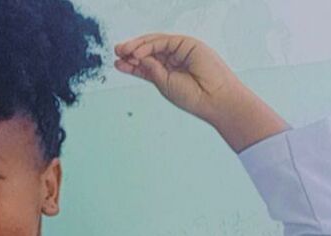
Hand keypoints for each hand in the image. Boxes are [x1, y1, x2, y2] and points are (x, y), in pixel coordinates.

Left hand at [113, 32, 245, 125]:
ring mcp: (180, 50)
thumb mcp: (164, 84)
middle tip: (117, 52)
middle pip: (149, 51)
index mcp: (168, 73)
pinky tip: (137, 54)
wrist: (213, 98)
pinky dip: (149, 46)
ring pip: (154, 43)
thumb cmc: (193, 96)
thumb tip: (138, 58)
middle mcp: (174, 60)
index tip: (117, 63)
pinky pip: (163, 42)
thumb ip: (152, 70)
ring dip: (137, 46)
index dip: (132, 64)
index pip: (147, 65)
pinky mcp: (186, 44)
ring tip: (122, 51)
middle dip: (132, 51)